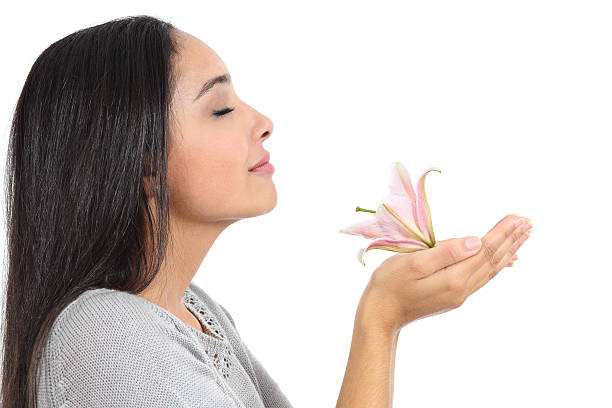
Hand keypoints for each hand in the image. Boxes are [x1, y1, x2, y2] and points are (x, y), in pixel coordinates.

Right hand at [357, 214, 532, 334]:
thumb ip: (445, 252)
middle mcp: (462, 289)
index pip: (484, 250)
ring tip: (523, 236)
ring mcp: (459, 294)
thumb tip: (476, 241)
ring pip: (491, 270)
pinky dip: (498, 265)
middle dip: (511, 239)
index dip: (502, 232)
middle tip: (529, 223)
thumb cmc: (389, 284)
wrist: (381, 314)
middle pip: (493, 260)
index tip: (518, 217)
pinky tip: (506, 261)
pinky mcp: (454, 296)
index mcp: (453, 278)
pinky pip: (483, 278)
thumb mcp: (413, 263)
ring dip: (509, 251)